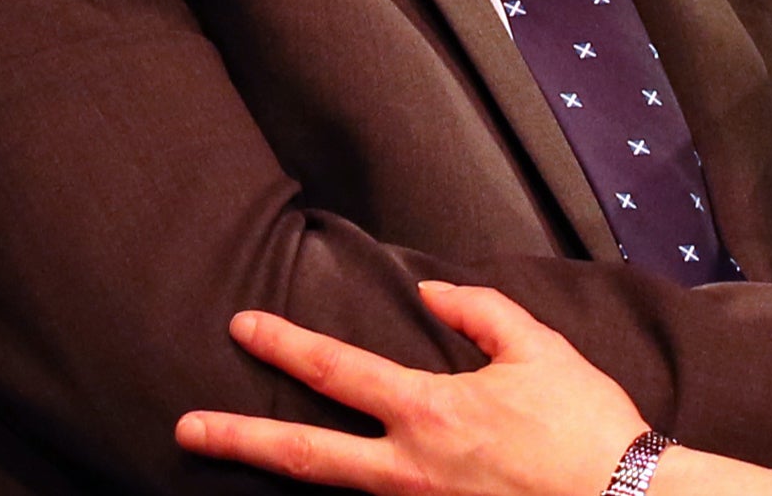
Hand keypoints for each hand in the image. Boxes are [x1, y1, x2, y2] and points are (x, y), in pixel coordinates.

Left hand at [177, 280, 648, 495]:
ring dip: (280, 471)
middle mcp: (410, 468)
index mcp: (430, 411)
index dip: (285, 346)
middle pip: (306, 456)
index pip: (338, 370)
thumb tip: (432, 295)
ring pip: (333, 491)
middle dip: (240, 439)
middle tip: (186, 430)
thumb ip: (479, 313)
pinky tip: (324, 482)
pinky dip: (344, 494)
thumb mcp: (537, 348)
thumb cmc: (585, 424)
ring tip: (235, 453)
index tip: (243, 327)